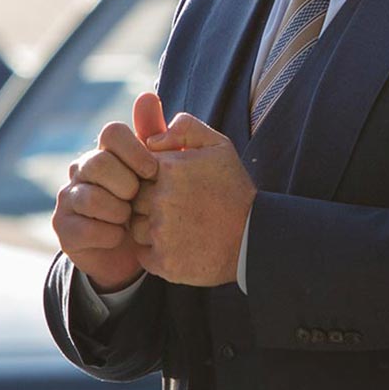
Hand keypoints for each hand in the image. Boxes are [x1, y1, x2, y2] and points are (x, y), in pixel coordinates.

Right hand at [52, 90, 169, 292]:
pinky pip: (86, 228)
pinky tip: (119, 237)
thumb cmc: (146, 206)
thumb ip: (153, 134)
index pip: (112, 132)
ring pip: (91, 197)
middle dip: (127, 185)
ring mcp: (67, 198)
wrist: (133, 252)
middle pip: (99, 163)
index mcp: (104, 151)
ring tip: (130, 221)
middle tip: (139, 200)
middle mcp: (80, 170)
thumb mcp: (154, 172)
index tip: (152, 171)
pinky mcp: (63, 229)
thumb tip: (147, 95)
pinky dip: (110, 235)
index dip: (135, 150)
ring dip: (119, 213)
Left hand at [128, 112, 253, 286]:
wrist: (254, 238)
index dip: (153, 180)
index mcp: (168, 168)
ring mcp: (161, 232)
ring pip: (136, 228)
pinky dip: (157, 252)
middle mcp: (160, 199)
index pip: (137, 171)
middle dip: (151, 204)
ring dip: (152, 229)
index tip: (174, 188)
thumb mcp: (218, 147)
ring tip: (181, 228)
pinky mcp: (163, 261)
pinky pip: (143, 254)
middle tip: (179, 210)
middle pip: (134, 199)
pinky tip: (180, 246)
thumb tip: (152, 138)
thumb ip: (185, 128)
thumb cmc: (234, 190)